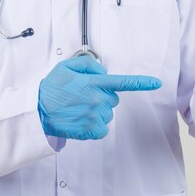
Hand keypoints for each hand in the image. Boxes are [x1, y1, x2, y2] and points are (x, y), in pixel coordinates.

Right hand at [38, 56, 161, 139]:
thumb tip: (102, 72)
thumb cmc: (50, 89)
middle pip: (113, 98)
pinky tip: (80, 120)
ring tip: (77, 110)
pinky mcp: (92, 130)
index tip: (156, 83)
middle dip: (102, 97)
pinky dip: (94, 126)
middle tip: (82, 97)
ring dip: (96, 111)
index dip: (141, 82)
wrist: (38, 112)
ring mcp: (96, 115)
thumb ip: (88, 65)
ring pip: (107, 113)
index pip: (122, 82)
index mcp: (93, 83)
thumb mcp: (66, 67)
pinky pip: (102, 128)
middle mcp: (97, 99)